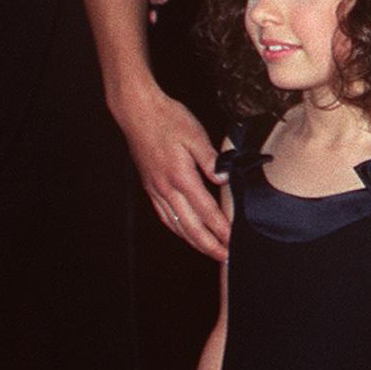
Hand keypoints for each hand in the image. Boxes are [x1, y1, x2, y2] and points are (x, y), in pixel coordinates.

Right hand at [115, 83, 228, 257]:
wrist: (137, 112)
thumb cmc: (168, 119)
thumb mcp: (195, 135)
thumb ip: (210, 160)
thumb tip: (224, 178)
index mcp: (180, 176)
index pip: (205, 210)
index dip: (220, 227)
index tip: (233, 240)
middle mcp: (165, 188)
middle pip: (190, 225)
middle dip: (208, 244)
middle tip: (225, 258)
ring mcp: (155, 189)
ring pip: (175, 224)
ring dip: (193, 241)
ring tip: (208, 250)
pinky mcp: (150, 186)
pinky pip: (164, 215)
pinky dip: (176, 228)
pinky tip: (183, 232)